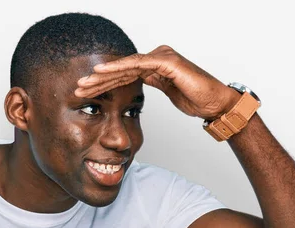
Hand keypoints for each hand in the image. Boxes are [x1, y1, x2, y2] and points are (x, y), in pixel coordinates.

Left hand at [75, 45, 240, 119]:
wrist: (216, 102)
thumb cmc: (197, 98)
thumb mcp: (169, 91)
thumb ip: (154, 83)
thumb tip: (140, 83)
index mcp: (156, 66)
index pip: (125, 75)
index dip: (105, 84)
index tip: (88, 93)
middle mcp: (157, 58)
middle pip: (122, 69)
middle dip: (99, 80)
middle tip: (78, 88)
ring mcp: (162, 58)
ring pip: (126, 66)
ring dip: (103, 75)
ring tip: (85, 82)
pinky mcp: (167, 62)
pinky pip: (138, 64)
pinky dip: (119, 68)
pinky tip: (103, 72)